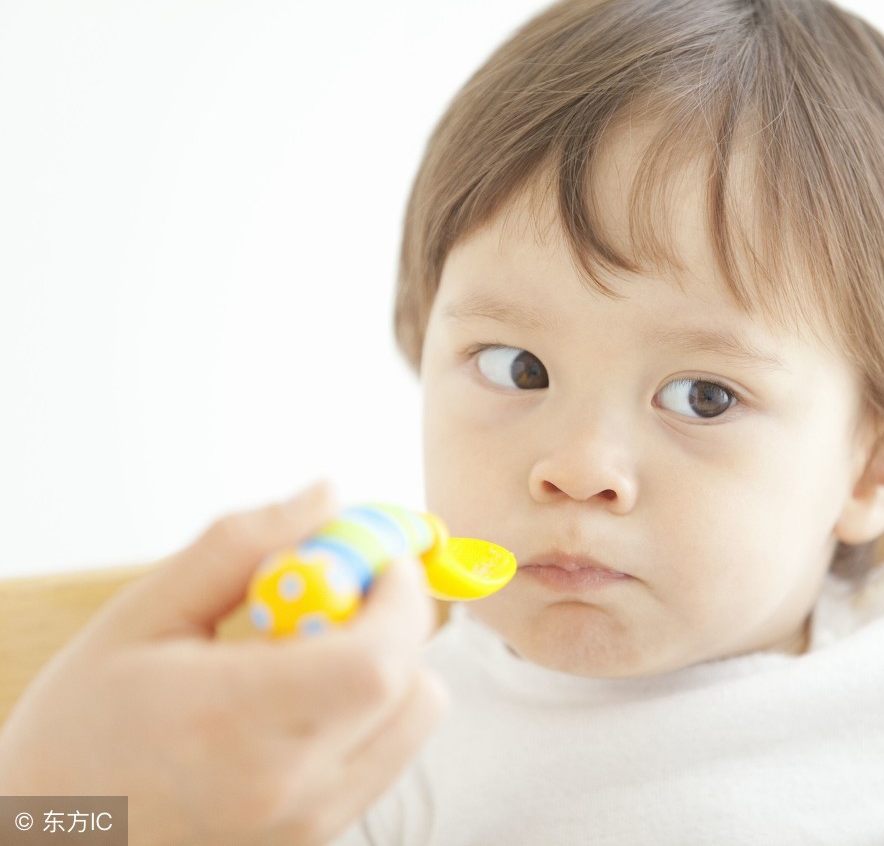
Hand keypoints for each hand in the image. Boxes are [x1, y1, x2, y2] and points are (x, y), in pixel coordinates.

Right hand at [0, 481, 448, 845]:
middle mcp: (283, 788)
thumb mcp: (140, 616)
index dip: (397, 601)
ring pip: (413, 723)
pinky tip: (303, 702)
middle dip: (396, 622)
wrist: (46, 840)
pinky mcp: (315, 841)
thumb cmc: (81, 726)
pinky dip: (371, 714)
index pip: (374, 664)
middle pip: (410, 689)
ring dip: (389, 670)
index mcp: (230, 723)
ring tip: (310, 656)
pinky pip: (387, 758)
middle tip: (339, 598)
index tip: (378, 563)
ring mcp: (304, 825)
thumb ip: (238, 546)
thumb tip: (326, 496)